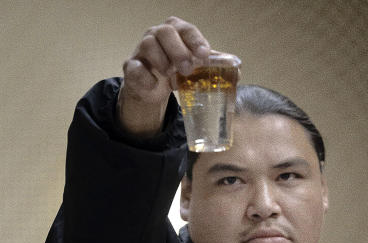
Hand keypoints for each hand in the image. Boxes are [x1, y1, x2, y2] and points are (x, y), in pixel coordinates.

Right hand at [117, 16, 211, 137]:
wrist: (151, 87)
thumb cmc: (174, 70)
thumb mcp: (194, 65)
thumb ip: (213, 64)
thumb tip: (237, 71)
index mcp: (176, 30)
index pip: (187, 29)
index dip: (196, 41)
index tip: (204, 56)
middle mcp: (156, 34)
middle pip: (166, 32)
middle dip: (179, 51)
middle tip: (187, 69)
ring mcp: (141, 49)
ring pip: (148, 44)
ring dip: (162, 61)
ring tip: (170, 76)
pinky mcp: (130, 65)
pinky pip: (135, 66)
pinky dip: (145, 76)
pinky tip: (154, 84)